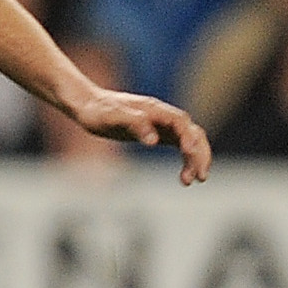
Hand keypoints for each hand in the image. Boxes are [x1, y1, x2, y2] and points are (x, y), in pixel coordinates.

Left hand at [71, 88, 211, 184]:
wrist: (87, 105)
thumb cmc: (97, 111)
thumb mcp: (111, 117)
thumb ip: (134, 124)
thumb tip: (153, 140)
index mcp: (154, 109)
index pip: (181, 123)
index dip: (189, 138)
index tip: (189, 155)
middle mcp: (163, 116)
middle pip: (193, 133)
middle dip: (200, 154)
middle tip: (199, 177)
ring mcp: (163, 124)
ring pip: (191, 140)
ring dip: (196, 159)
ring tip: (190, 181)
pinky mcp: (159, 133)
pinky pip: (182, 145)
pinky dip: (187, 160)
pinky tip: (184, 176)